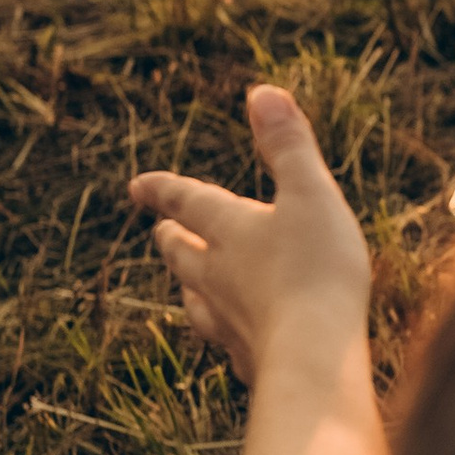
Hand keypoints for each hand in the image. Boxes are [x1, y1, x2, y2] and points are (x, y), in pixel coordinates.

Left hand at [130, 84, 371, 385]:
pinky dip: (228, 334)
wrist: (314, 358)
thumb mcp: (310, 194)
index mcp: (229, 230)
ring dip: (190, 289)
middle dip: (172, 240)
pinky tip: (237, 342)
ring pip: (198, 303)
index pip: (187, 202)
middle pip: (183, 256)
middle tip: (161, 232)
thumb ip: (288, 146)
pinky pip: (230, 345)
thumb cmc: (316, 270)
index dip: (163, 189)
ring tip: (188, 287)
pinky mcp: (250, 362)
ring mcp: (229, 324)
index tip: (138, 185)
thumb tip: (262, 92)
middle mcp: (217, 278)